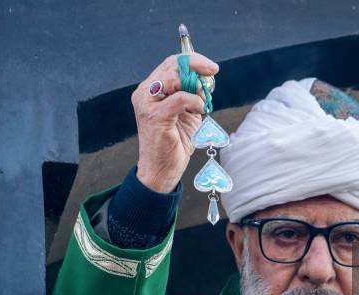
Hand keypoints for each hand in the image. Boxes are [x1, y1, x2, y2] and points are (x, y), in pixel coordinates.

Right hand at [131, 52, 218, 192]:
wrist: (161, 169)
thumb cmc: (175, 142)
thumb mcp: (188, 113)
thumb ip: (193, 94)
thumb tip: (207, 79)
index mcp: (151, 89)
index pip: (170, 64)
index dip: (193, 60)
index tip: (211, 67)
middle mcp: (145, 93)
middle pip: (172, 65)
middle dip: (197, 66)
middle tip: (213, 73)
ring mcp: (147, 104)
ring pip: (174, 77)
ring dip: (195, 86)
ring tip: (201, 102)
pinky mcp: (155, 116)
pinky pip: (179, 98)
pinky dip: (194, 101)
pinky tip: (199, 110)